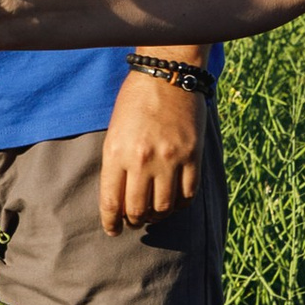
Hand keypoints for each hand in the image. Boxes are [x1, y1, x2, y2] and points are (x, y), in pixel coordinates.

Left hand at [99, 65, 207, 235]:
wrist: (168, 74)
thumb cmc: (135, 100)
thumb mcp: (115, 130)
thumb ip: (116, 163)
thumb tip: (119, 198)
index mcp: (117, 152)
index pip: (111, 202)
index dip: (111, 222)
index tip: (112, 230)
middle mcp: (143, 159)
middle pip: (137, 210)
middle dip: (133, 221)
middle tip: (134, 221)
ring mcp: (170, 159)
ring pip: (163, 207)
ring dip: (156, 216)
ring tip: (153, 213)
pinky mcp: (192, 156)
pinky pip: (187, 194)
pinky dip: (179, 204)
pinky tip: (174, 202)